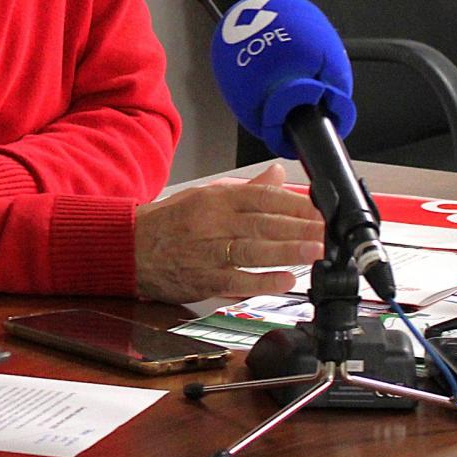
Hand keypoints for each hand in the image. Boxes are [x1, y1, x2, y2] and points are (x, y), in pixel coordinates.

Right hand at [133, 162, 325, 301]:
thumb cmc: (168, 222)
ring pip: (252, 251)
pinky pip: (236, 281)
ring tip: (315, 251)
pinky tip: (285, 281)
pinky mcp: (203, 280)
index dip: (294, 203)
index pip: (261, 197)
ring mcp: (207, 253)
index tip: (321, 207)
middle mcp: (212, 224)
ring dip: (286, 252)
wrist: (129, 248)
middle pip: (262, 224)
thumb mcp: (204, 195)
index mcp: (214, 200)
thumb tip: (278, 175)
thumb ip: (245, 189)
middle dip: (299, 227)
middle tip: (328, 231)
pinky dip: (261, 282)